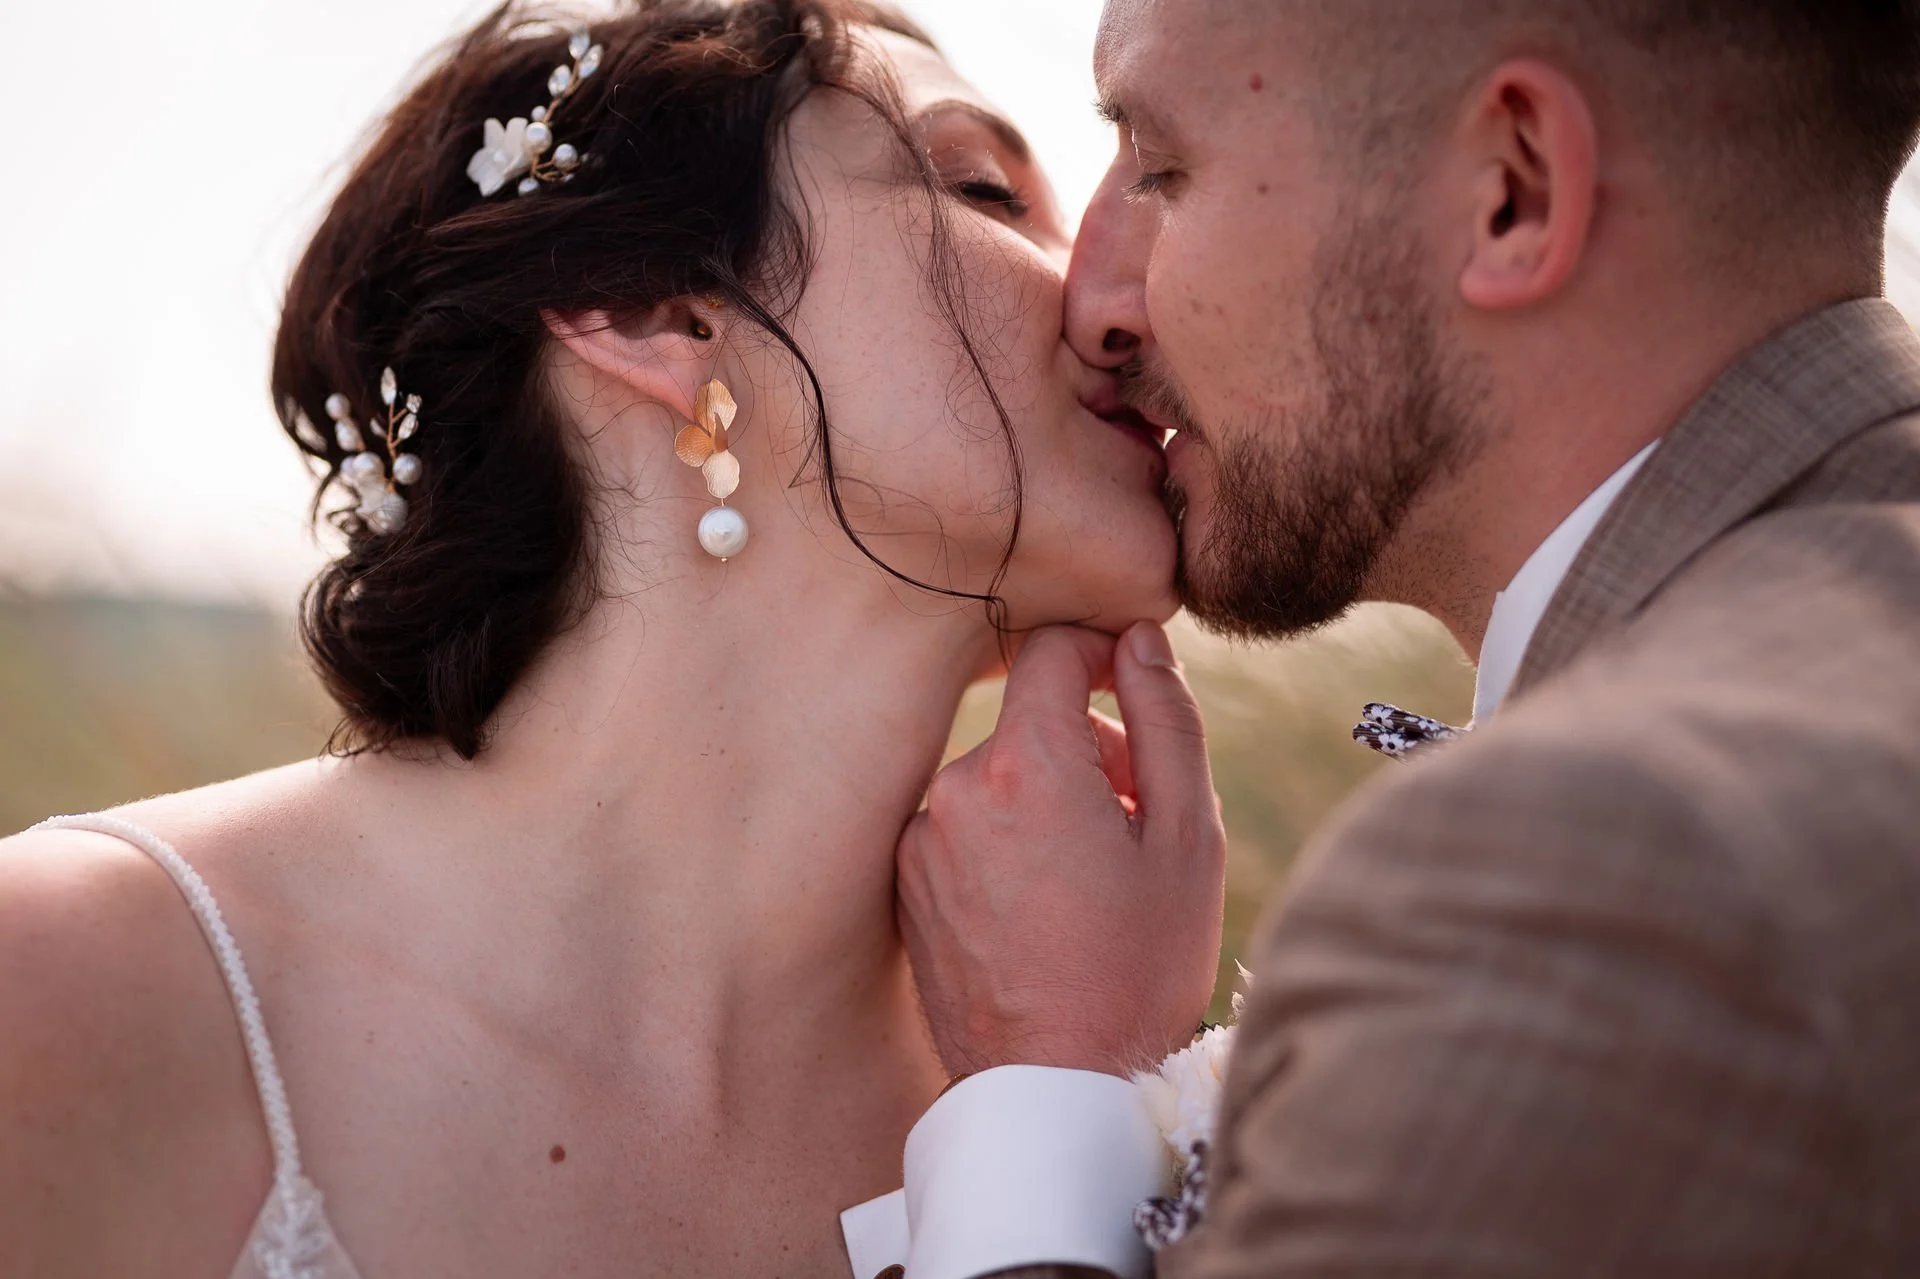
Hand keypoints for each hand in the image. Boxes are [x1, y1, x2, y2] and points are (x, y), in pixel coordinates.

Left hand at [897, 621, 1226, 1078]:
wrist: (1056, 1088)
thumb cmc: (1137, 967)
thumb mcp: (1187, 837)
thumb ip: (1167, 720)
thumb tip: (1141, 639)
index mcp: (1026, 763)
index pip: (1051, 649)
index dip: (1101, 652)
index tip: (1133, 686)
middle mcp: (955, 789)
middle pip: (1029, 720)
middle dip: (1088, 747)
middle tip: (1136, 820)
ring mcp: (921, 841)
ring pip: (998, 777)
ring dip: (1047, 799)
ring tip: (1093, 879)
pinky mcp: (906, 886)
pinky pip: (965, 828)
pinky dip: (1007, 844)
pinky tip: (1046, 910)